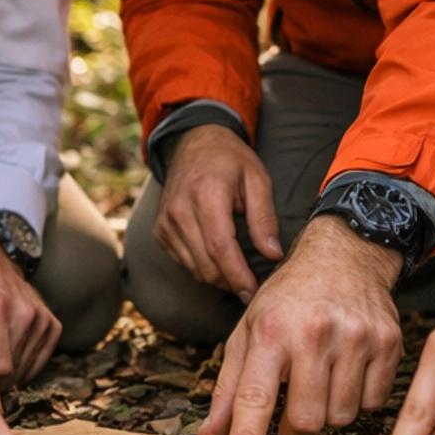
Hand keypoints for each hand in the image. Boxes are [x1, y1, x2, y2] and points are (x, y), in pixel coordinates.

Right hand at [154, 126, 281, 301]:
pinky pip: (184, 262)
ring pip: (194, 269)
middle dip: (231, 283)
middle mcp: (179, 210)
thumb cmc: (231, 160)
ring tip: (239, 274)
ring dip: (218, 278)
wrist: (194, 142)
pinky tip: (219, 259)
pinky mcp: (160, 231)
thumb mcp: (258, 180)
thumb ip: (264, 218)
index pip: (220, 248)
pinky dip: (203, 267)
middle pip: (206, 264)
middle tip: (253, 288)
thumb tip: (273, 255)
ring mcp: (166, 222)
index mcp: (206, 195)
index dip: (238, 276)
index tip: (254, 292)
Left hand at [198, 216, 401, 434]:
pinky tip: (347, 373)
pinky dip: (358, 400)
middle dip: (295, 433)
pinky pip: (374, 402)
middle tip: (290, 419)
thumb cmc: (289, 298)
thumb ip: (228, 388)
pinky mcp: (388, 343)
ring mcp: (356, 338)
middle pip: (307, 419)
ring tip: (321, 384)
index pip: (255, 397)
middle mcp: (314, 333)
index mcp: (271, 331)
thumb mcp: (248, 331)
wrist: (344, 254)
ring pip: (342, 416)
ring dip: (328, 414)